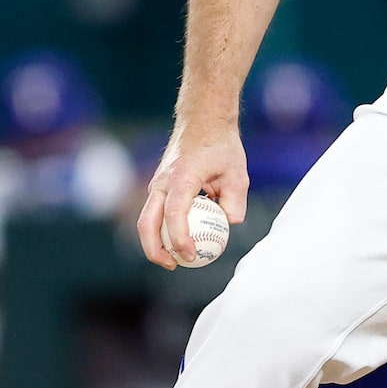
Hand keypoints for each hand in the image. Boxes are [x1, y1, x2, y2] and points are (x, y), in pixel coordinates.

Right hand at [138, 120, 248, 268]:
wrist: (202, 122)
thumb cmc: (221, 148)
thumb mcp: (238, 174)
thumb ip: (235, 201)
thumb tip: (230, 224)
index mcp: (181, 178)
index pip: (174, 215)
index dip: (180, 239)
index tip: (191, 256)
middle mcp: (162, 182)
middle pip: (147, 223)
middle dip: (155, 250)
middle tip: (174, 265)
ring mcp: (156, 184)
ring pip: (146, 220)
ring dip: (156, 243)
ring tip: (175, 259)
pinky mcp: (158, 187)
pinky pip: (155, 213)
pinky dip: (162, 229)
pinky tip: (179, 241)